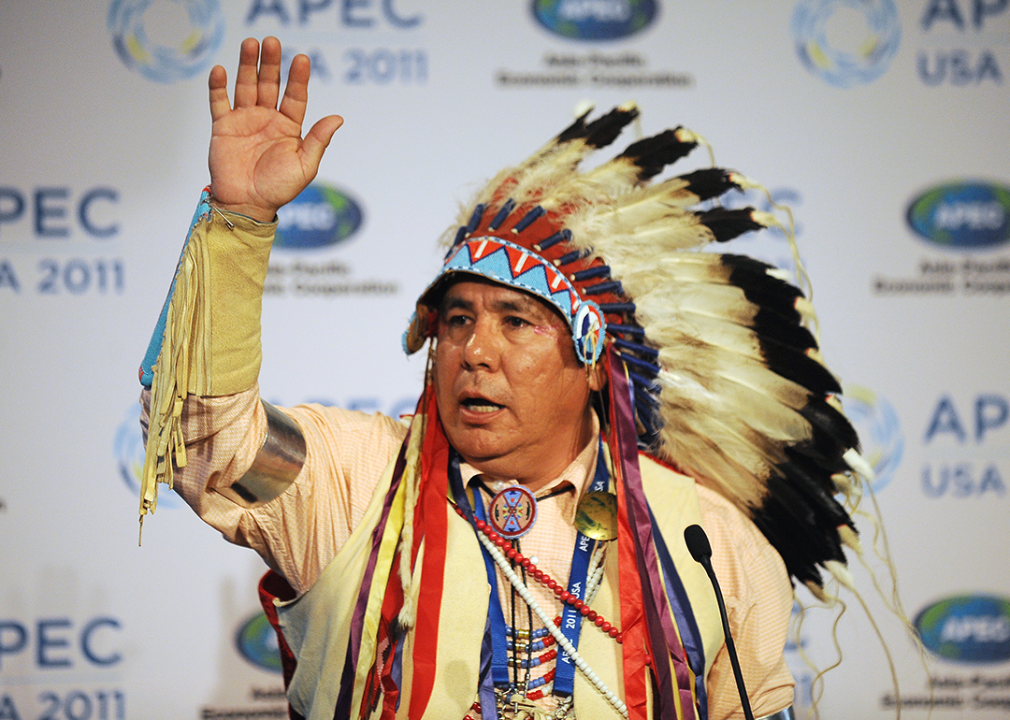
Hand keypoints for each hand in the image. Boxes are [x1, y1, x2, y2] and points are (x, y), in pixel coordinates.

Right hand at [207, 37, 342, 222]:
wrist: (248, 204)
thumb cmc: (278, 189)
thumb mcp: (305, 166)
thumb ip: (318, 140)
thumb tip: (338, 118)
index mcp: (289, 127)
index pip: (295, 96)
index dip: (298, 78)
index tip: (302, 59)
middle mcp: (267, 119)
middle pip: (270, 84)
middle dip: (271, 63)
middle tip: (272, 42)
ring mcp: (244, 120)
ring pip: (246, 86)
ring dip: (247, 65)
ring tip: (250, 44)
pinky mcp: (223, 126)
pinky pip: (219, 102)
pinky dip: (218, 86)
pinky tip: (221, 70)